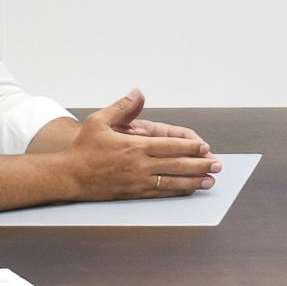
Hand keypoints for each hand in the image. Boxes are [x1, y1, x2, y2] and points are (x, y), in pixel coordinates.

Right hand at [60, 89, 220, 200]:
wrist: (68, 176)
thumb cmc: (84, 148)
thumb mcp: (100, 121)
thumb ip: (123, 106)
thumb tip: (139, 91)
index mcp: (134, 146)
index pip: (170, 146)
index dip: (190, 148)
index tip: (205, 148)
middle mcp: (139, 165)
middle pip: (176, 165)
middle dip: (199, 165)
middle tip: (217, 165)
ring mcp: (137, 181)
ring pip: (171, 181)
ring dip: (193, 181)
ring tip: (209, 181)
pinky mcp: (132, 194)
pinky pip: (159, 193)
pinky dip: (176, 192)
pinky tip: (187, 191)